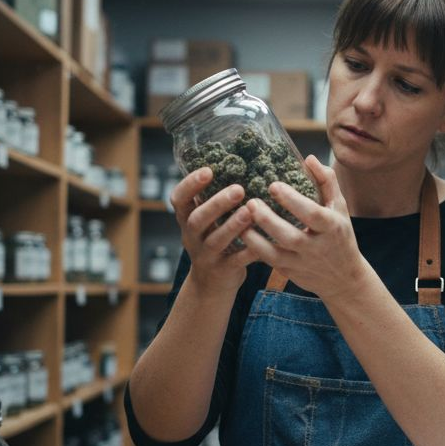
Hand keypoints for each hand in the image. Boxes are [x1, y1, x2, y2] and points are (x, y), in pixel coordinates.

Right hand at [171, 166, 259, 291]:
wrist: (211, 285)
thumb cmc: (215, 241)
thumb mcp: (207, 221)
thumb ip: (216, 198)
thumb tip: (241, 161)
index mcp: (188, 219)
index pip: (179, 199)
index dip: (190, 185)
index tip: (208, 170)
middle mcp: (193, 237)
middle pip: (197, 219)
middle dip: (216, 203)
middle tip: (238, 189)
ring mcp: (206, 255)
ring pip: (216, 240)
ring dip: (232, 225)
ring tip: (250, 212)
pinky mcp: (223, 271)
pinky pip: (236, 261)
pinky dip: (249, 251)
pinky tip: (265, 240)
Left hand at [240, 155, 372, 301]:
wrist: (344, 277)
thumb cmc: (340, 234)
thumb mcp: (339, 207)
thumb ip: (326, 181)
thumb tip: (309, 158)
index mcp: (332, 227)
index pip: (312, 214)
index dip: (293, 200)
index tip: (274, 185)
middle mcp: (317, 247)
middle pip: (291, 237)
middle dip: (268, 221)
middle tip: (251, 203)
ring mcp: (303, 263)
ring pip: (276, 254)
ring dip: (255, 239)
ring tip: (240, 222)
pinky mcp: (291, 273)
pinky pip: (269, 262)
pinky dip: (255, 250)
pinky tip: (243, 235)